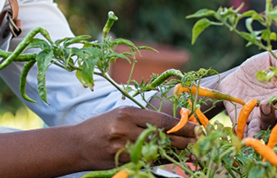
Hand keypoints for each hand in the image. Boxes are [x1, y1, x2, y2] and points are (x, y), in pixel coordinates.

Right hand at [74, 106, 195, 169]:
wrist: (76, 145)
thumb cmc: (100, 127)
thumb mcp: (120, 115)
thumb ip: (143, 119)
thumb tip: (172, 125)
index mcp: (127, 113)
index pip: (162, 120)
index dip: (183, 126)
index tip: (200, 128)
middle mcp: (125, 129)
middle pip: (163, 137)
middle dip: (184, 141)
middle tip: (201, 142)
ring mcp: (122, 147)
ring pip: (156, 151)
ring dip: (173, 152)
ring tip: (188, 150)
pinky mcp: (120, 162)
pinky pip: (146, 161)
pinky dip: (158, 159)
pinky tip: (166, 157)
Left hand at [206, 50, 276, 137]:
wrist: (235, 75)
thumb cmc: (258, 66)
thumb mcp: (270, 58)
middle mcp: (271, 111)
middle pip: (276, 122)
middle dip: (274, 124)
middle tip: (266, 112)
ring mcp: (257, 117)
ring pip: (261, 129)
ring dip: (259, 132)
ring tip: (253, 132)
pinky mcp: (242, 119)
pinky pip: (244, 130)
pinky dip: (244, 134)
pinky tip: (243, 137)